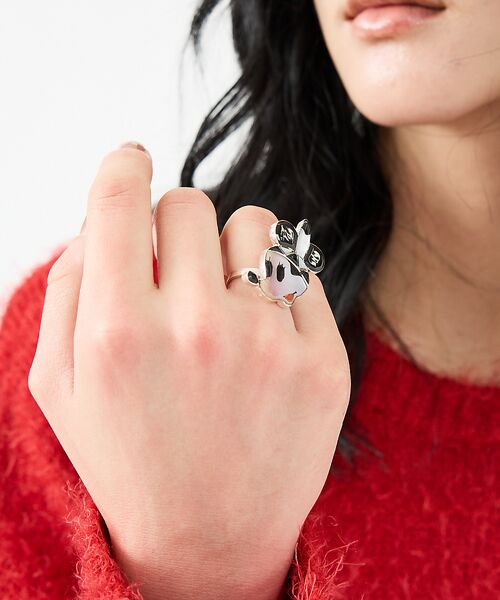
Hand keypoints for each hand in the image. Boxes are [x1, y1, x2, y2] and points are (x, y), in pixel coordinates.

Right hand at [28, 142, 350, 599]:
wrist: (209, 539)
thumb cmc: (128, 456)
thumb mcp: (61, 383)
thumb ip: (69, 286)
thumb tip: (103, 212)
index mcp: (118, 333)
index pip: (119, 200)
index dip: (122, 166)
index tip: (129, 162)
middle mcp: (196, 331)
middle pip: (189, 202)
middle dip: (173, 227)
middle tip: (172, 274)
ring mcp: (268, 346)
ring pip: (255, 224)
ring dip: (230, 248)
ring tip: (219, 300)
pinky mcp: (324, 363)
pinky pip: (301, 272)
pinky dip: (276, 287)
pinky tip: (259, 333)